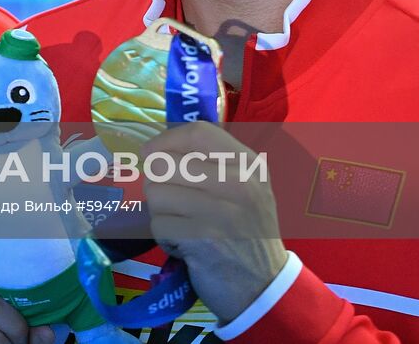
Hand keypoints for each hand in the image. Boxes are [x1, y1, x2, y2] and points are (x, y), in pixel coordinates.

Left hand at [142, 122, 287, 320]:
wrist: (264, 287)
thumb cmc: (245, 232)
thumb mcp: (244, 188)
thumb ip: (209, 162)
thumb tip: (157, 146)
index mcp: (248, 164)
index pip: (196, 132)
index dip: (166, 140)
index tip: (154, 154)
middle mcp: (238, 183)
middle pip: (163, 162)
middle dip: (157, 183)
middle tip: (172, 202)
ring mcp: (221, 211)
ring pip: (156, 194)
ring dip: (161, 214)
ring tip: (183, 225)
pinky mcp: (202, 240)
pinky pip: (158, 226)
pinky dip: (165, 239)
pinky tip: (185, 245)